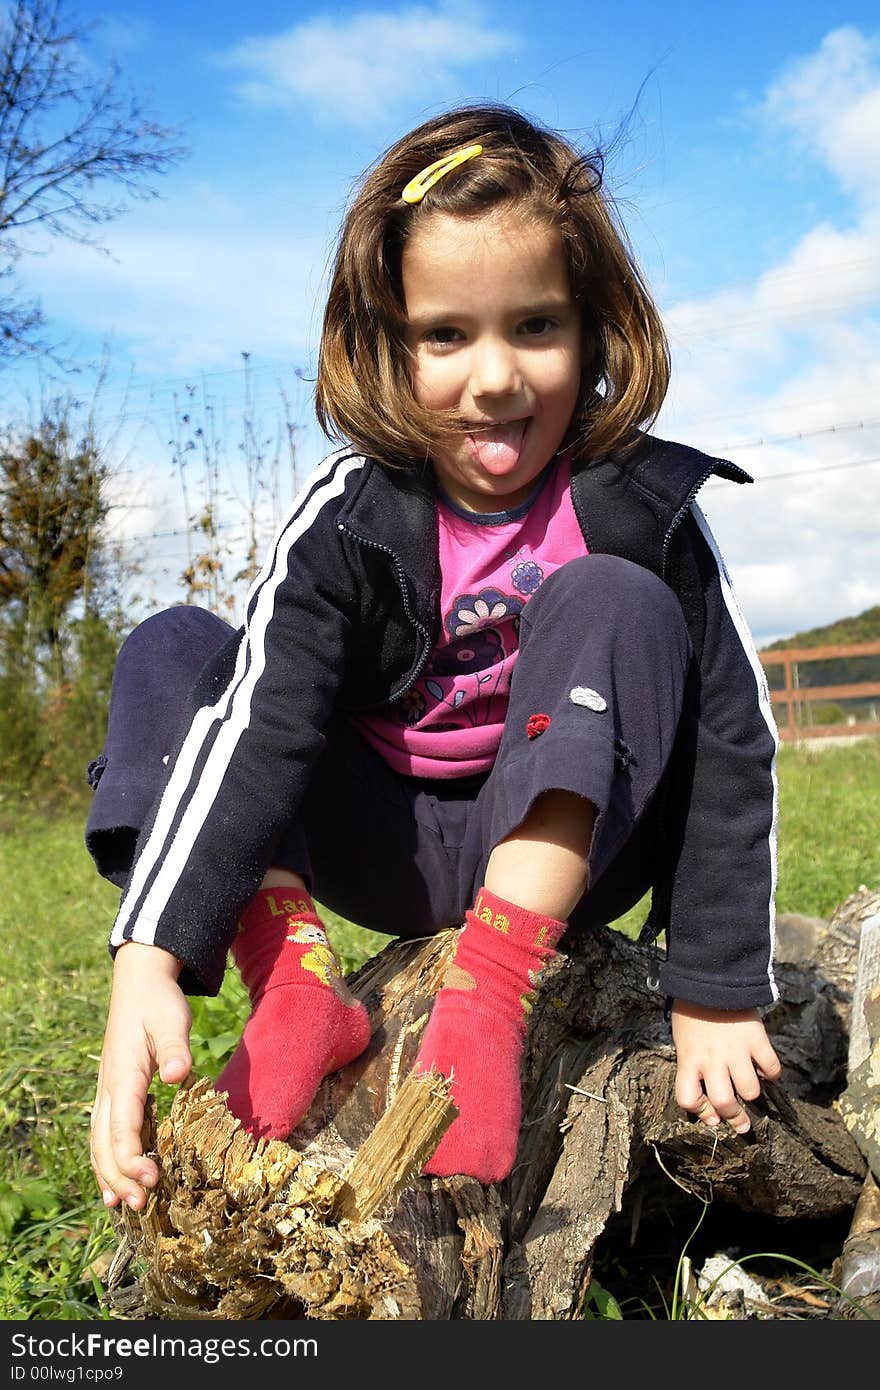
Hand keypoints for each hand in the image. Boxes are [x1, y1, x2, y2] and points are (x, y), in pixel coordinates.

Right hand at [89, 942, 191, 1209]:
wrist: (139, 984)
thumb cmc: (158, 1003)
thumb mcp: (172, 1020)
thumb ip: (175, 1048)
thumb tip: (178, 1074)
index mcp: (123, 1075)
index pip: (122, 1126)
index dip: (132, 1157)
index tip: (150, 1179)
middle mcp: (109, 1088)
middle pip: (105, 1142)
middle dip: (119, 1176)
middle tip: (140, 1205)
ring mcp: (109, 1091)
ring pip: (99, 1140)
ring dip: (109, 1173)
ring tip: (122, 1205)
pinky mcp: (116, 1091)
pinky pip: (105, 1132)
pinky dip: (108, 1159)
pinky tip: (117, 1180)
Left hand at [671, 1000, 781, 1134]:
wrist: (710, 979)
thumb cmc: (692, 1011)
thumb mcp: (683, 1039)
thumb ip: (692, 1064)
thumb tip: (708, 1090)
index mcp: (689, 1059)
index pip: (688, 1099)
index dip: (701, 1113)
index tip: (711, 1118)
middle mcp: (712, 1060)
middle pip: (724, 1103)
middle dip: (735, 1118)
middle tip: (742, 1123)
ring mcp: (736, 1051)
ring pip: (751, 1090)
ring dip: (752, 1093)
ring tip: (750, 1086)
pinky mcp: (756, 1039)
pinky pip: (772, 1068)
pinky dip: (772, 1073)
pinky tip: (765, 1068)